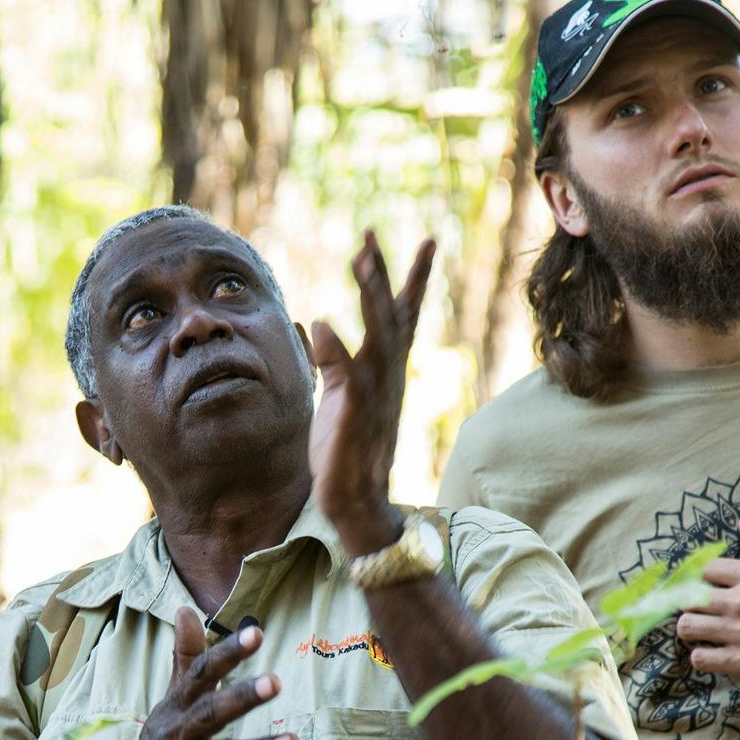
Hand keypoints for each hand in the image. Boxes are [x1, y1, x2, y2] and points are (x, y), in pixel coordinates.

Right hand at [110, 609, 300, 739]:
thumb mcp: (170, 701)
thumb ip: (186, 659)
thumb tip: (186, 609)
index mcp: (176, 706)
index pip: (201, 674)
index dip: (227, 653)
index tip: (256, 632)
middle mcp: (179, 734)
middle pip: (210, 712)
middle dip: (242, 697)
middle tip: (276, 682)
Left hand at [307, 230, 436, 557]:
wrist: (357, 502)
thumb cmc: (346, 451)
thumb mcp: (335, 396)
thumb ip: (328, 360)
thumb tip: (311, 324)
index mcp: (386, 370)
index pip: (402, 315)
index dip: (412, 278)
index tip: (428, 240)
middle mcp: (388, 376)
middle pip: (391, 315)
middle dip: (385, 274)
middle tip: (372, 236)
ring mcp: (375, 395)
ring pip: (379, 336)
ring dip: (371, 297)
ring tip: (362, 259)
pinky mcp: (355, 417)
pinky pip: (349, 379)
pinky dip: (337, 352)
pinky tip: (322, 325)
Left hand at [676, 516, 739, 689]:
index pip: (704, 568)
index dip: (699, 574)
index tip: (702, 582)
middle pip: (687, 597)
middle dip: (690, 601)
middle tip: (699, 607)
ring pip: (687, 627)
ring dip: (691, 627)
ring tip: (703, 628)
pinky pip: (700, 658)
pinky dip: (702, 655)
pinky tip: (713, 651)